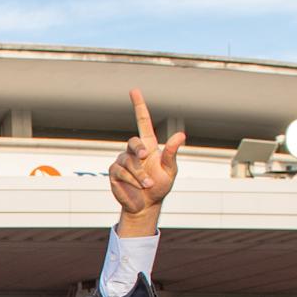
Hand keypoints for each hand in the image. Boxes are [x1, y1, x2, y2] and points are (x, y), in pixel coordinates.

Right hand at [109, 87, 183, 236]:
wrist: (146, 205)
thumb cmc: (160, 186)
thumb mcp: (170, 170)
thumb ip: (172, 153)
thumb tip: (181, 135)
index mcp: (149, 146)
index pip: (142, 122)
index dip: (138, 106)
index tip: (134, 91)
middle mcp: (134, 151)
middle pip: (133, 142)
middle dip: (139, 149)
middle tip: (145, 156)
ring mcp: (123, 161)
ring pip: (128, 161)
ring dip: (140, 174)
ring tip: (148, 185)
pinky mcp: (115, 173)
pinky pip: (121, 172)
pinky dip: (132, 180)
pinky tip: (138, 187)